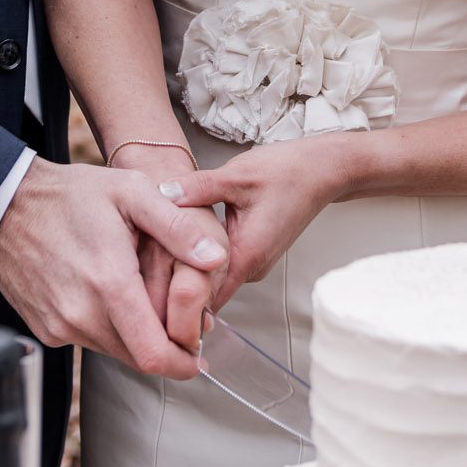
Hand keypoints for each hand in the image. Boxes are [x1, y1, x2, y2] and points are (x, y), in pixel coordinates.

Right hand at [0, 159, 224, 377]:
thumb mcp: (131, 193)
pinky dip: (106, 328)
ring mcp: (59, 325)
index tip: (200, 351)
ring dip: (135, 335)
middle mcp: (81, 314)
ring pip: (114, 351)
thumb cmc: (70, 194)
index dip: (185, 362)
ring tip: (141, 296)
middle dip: (166, 346)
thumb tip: (215, 259)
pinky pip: (88, 341)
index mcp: (109, 284)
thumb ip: (176, 228)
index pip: (155, 355)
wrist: (4, 204)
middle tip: (179, 318)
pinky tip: (107, 294)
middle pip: (138, 358)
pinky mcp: (45, 329)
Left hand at [165, 138, 344, 302]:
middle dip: (177, 281)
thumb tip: (162, 194)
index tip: (151, 288)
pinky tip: (183, 239)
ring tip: (158, 250)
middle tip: (145, 266)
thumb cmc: (287, 172)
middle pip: (206, 290)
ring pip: (214, 277)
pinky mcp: (254, 252)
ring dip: (189, 267)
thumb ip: (196, 188)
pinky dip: (203, 256)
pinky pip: (222, 263)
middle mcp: (253, 266)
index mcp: (248, 254)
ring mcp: (254, 262)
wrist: (321, 170)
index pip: (207, 297)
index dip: (178, 297)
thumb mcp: (236, 176)